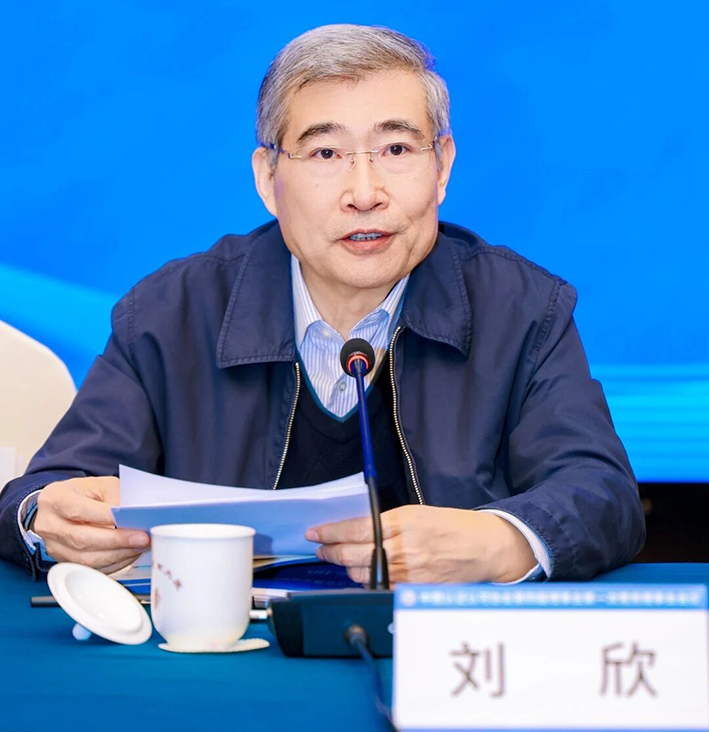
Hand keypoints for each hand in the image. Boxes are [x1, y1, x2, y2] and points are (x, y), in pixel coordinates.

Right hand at [33, 477, 149, 573]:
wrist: (61, 506)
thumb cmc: (83, 493)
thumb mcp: (100, 485)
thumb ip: (115, 497)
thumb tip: (132, 516)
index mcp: (56, 499)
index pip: (81, 511)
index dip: (109, 519)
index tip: (134, 523)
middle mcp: (49, 524)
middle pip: (83, 539)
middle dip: (117, 541)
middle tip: (141, 539)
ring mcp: (54, 546)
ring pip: (86, 559)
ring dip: (117, 556)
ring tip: (138, 547)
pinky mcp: (63, 561)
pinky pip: (89, 568)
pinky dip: (112, 564)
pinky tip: (127, 555)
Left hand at [305, 505, 535, 584]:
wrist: (484, 548)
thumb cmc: (452, 526)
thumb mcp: (417, 513)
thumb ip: (387, 522)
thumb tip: (356, 529)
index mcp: (401, 522)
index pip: (354, 529)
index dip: (329, 533)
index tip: (314, 533)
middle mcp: (402, 547)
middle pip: (352, 555)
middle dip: (330, 552)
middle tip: (320, 549)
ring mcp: (407, 572)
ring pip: (362, 574)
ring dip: (347, 568)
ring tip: (341, 560)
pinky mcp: (413, 590)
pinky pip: (379, 588)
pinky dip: (367, 581)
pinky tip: (364, 574)